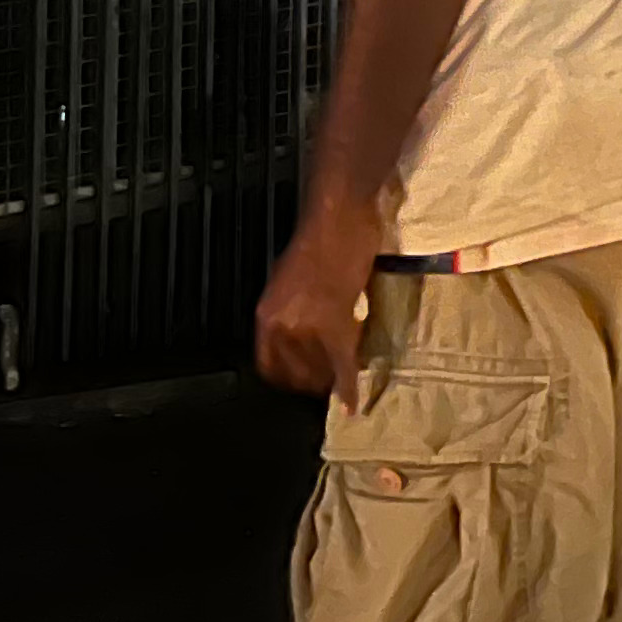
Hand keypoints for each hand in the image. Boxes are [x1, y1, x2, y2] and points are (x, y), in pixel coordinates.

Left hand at [254, 210, 375, 398]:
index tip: (304, 383)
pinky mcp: (337, 325)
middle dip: (313, 383)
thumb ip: (293, 312)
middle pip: (295, 373)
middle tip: (329, 386)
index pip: (269, 365)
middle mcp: (282, 327)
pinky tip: (355, 402)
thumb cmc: (318, 240)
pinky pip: (343, 365)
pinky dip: (349, 387)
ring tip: (344, 383)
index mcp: (267, 316)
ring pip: (320, 371)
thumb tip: (303, 334)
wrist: (339, 218)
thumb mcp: (290, 282)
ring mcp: (308, 328)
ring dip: (332, 382)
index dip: (288, 380)